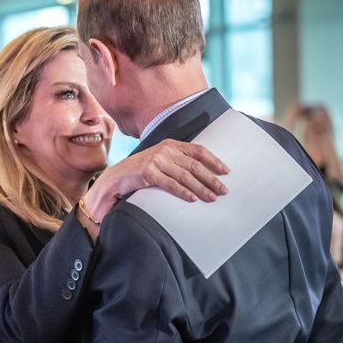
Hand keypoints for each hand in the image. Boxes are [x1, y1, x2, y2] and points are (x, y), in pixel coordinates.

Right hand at [81, 139, 228, 239]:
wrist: (117, 177)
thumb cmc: (141, 171)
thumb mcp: (161, 160)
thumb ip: (178, 161)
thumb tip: (202, 172)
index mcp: (171, 144)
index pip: (198, 151)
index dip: (214, 161)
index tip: (226, 171)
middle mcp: (165, 150)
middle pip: (195, 165)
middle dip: (212, 179)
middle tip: (223, 190)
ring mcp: (156, 160)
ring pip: (186, 176)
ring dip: (201, 188)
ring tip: (212, 198)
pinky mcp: (148, 172)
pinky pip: (171, 184)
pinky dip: (184, 192)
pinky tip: (193, 199)